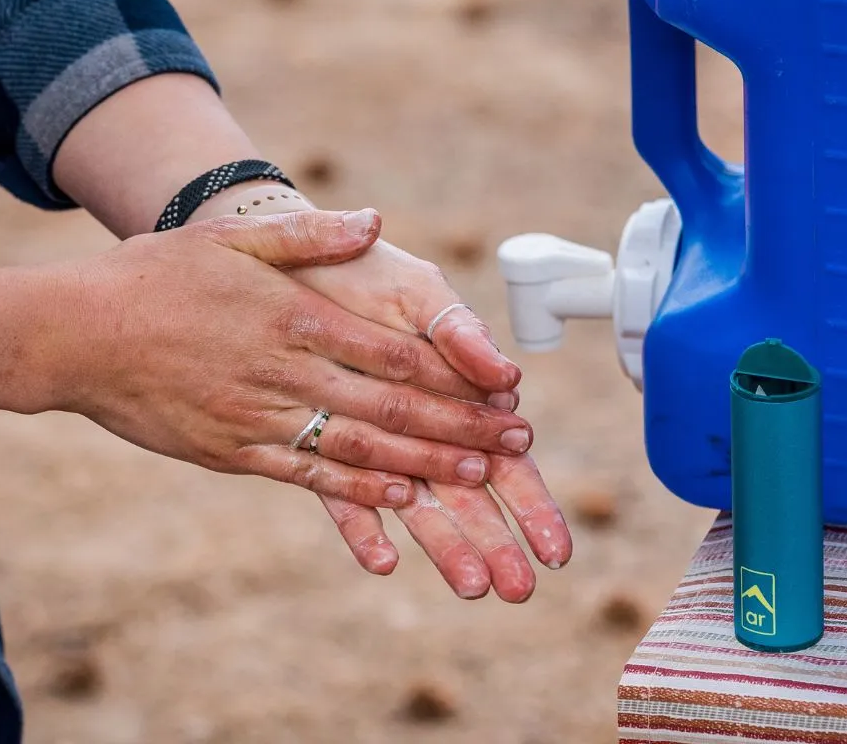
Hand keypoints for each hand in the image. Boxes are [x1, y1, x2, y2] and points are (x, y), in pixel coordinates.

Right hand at [53, 209, 536, 506]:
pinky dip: (359, 489)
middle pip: (391, 406)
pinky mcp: (234, 451)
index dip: (456, 376)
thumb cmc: (158, 277)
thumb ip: (311, 234)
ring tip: (480, 476)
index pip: (396, 352)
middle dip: (460, 426)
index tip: (503, 390)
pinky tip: (401, 499)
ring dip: (426, 463)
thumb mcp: (234, 240)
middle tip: (515, 443)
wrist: (76, 334)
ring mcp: (260, 416)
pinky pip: (308, 474)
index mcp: (296, 316)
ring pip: (360, 447)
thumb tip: (376, 221)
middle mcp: (287, 370)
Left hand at [289, 232, 572, 599]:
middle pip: (468, 491)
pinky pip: (341, 492)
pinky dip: (363, 526)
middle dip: (497, 540)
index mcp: (454, 386)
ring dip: (446, 544)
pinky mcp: (320, 438)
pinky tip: (382, 561)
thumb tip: (508, 379)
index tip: (554, 547)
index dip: (531, 501)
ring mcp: (372, 435)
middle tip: (520, 589)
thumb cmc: (367, 269)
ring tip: (472, 589)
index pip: (503, 456)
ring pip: (416, 501)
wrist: (292, 256)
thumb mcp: (418, 290)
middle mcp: (419, 420)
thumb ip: (458, 332)